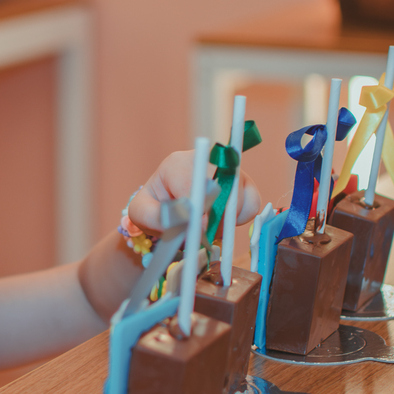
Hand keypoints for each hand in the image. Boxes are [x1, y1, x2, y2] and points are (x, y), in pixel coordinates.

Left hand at [127, 150, 261, 233]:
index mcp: (178, 164)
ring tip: (207, 228)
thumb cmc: (154, 208)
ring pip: (241, 196)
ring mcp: (228, 170)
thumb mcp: (141, 213)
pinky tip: (221, 223)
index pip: (195, 183)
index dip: (199, 209)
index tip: (197, 230)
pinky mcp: (243, 184)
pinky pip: (253, 203)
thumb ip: (154, 216)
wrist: (165, 207)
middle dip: (215, 216)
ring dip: (227, 221)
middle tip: (203, 232)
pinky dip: (240, 219)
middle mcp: (206, 161)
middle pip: (224, 185)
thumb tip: (183, 218)